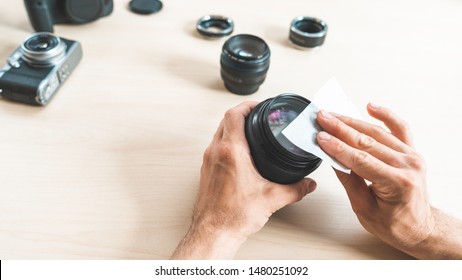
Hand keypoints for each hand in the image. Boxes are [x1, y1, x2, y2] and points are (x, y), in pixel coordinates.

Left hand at [171, 101, 316, 258]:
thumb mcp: (272, 199)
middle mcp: (215, 152)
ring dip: (233, 127)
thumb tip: (308, 183)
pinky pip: (215, 146)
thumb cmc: (232, 216)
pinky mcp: (206, 170)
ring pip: (218, 132)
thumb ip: (295, 189)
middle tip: (256, 114)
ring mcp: (208, 161)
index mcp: (231, 152)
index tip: (259, 104)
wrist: (213, 232)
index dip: (247, 105)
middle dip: (242, 113)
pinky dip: (227, 141)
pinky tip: (239, 151)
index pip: (234, 115)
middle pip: (225, 120)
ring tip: (249, 129)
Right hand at [316, 103, 461, 258]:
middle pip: (367, 142)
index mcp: (397, 183)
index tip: (320, 136)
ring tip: (334, 115)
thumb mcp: (363, 207)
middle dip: (341, 128)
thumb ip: (348, 179)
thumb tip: (331, 157)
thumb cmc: (394, 224)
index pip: (360, 159)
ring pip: (378, 133)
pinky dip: (386, 115)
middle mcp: (408, 166)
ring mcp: (411, 156)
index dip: (337, 146)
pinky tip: (370, 107)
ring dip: (353, 122)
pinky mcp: (411, 152)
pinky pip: (400, 128)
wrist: (418, 228)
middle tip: (322, 119)